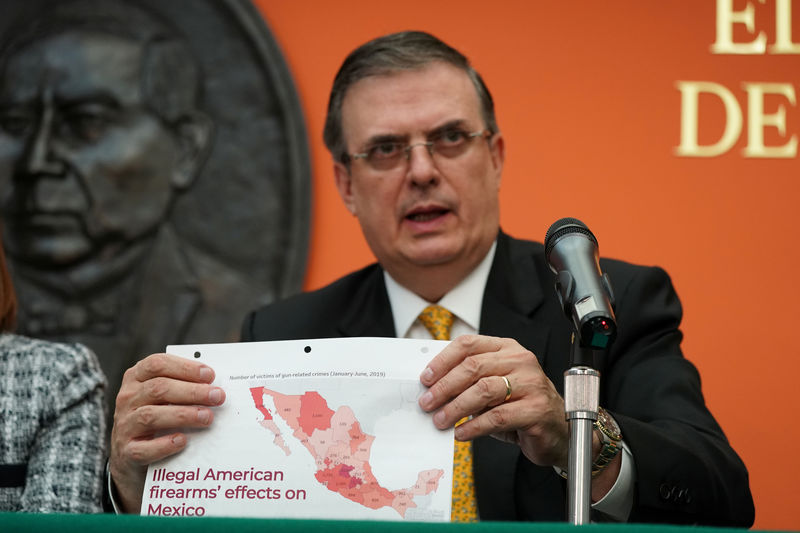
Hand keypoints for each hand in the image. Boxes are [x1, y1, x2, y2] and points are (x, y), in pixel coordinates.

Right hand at [109, 353, 225, 512]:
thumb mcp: (165, 397)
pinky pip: (144, 448)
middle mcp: (127, 398)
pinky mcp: (128, 451)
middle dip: (192, 391)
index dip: (185, 368)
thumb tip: (216, 386)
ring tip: (207, 417)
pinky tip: (182, 440)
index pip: (157, 364)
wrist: (133, 454)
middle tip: (217, 396)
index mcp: (136, 378)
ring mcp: (124, 425)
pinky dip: (165, 444)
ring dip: (183, 415)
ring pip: (151, 416)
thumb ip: (183, 386)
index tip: (210, 375)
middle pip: (158, 389)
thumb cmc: (158, 416)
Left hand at [418, 335, 569, 468]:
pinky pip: (498, 417)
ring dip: (456, 408)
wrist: (558, 431)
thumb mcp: (493, 387)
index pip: (469, 345)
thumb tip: (432, 388)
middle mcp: (520, 361)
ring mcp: (531, 383)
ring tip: (440, 420)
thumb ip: (469, 382)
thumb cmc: (520, 406)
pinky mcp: (536, 409)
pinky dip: (474, 427)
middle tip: (427, 403)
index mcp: (507, 348)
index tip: (425, 379)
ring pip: (484, 390)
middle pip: (473, 367)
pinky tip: (461, 434)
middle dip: (445, 386)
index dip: (443, 361)